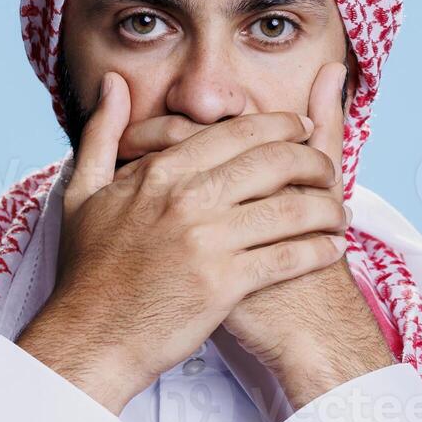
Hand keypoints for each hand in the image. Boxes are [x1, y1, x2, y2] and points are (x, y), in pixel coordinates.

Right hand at [95, 62, 395, 409]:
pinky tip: (331, 249)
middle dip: (313, 160)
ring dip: (327, 208)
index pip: (237, 133)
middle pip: (274, 161)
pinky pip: (289, 256)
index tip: (302, 129)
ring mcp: (208, 241)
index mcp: (161, 173)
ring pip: (291, 208)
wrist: (89, 338)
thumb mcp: (82, 192)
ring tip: (339, 212)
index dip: (281, 127)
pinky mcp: (225, 284)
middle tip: (329, 168)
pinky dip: (319, 250)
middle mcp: (188, 199)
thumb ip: (101, 132)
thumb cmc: (87, 271)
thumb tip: (112, 83)